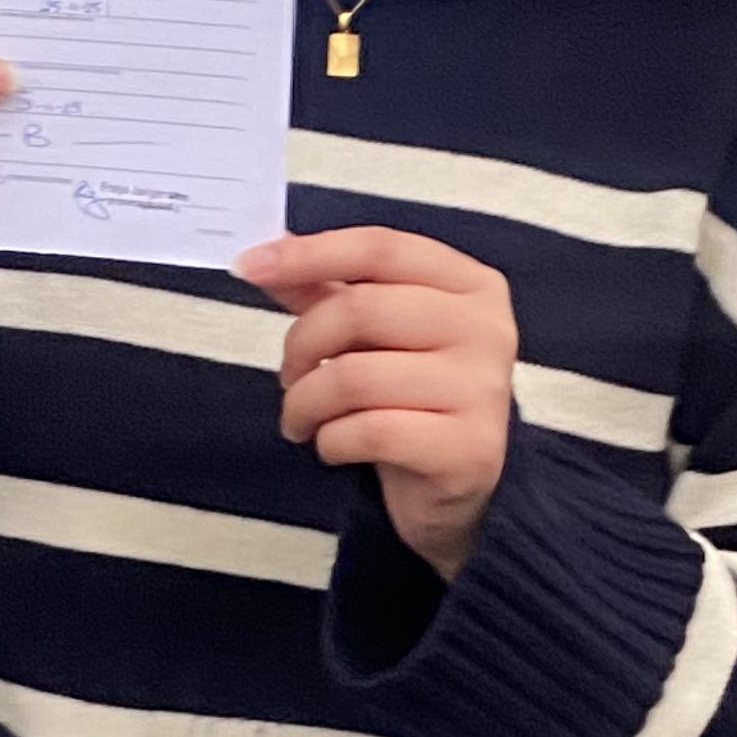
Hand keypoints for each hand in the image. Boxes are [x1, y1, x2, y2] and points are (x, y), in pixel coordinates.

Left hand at [239, 223, 516, 580]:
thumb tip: (266, 255)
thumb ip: (328, 290)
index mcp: (469, 285)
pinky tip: (333, 446)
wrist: (460, 488)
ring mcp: (483, 389)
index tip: (250, 264)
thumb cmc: (416, 402)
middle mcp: (486, 329)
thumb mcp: (376, 337)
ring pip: (356, 376)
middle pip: (362, 308)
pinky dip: (331, 440)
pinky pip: (370, 432)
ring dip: (305, 402)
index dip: (309, 253)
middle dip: (302, 344)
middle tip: (289, 375)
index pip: (381, 248)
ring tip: (302, 419)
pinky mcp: (469, 448)